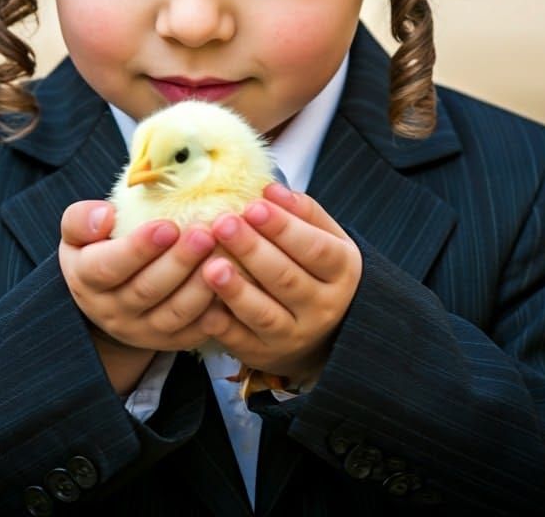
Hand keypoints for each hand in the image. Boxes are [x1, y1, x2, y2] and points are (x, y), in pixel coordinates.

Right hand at [58, 199, 218, 353]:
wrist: (107, 296)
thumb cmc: (97, 249)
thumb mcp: (77, 233)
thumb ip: (81, 220)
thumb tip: (105, 215)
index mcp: (88, 279)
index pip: (109, 267)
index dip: (138, 248)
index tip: (167, 226)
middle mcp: (113, 310)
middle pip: (147, 290)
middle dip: (179, 263)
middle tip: (205, 234)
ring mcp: (143, 330)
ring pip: (175, 314)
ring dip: (201, 287)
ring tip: (223, 256)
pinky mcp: (170, 341)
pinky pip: (196, 331)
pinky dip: (216, 311)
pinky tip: (232, 285)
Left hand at [198, 183, 361, 382]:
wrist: (328, 331)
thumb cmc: (317, 268)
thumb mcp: (326, 237)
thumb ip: (303, 212)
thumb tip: (272, 189)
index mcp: (341, 271)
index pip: (314, 248)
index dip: (284, 227)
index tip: (254, 205)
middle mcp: (322, 307)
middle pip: (286, 279)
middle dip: (252, 250)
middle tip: (223, 223)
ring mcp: (295, 335)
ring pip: (264, 314)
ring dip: (236, 290)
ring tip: (211, 265)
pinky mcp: (265, 354)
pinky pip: (241, 342)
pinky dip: (222, 326)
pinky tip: (203, 307)